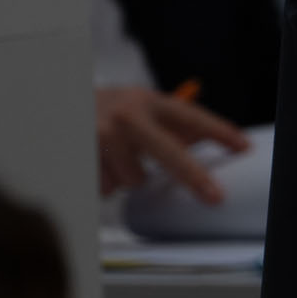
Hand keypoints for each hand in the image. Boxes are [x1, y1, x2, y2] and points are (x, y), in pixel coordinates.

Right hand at [94, 86, 248, 202]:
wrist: (53, 103)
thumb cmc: (103, 110)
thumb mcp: (137, 107)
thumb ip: (167, 125)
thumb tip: (199, 142)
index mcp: (147, 101)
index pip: (192, 117)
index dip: (220, 132)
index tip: (243, 146)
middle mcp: (127, 116)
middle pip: (170, 153)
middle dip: (194, 177)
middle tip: (215, 196)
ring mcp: (102, 136)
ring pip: (134, 179)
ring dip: (128, 176)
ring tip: (113, 158)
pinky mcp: (81, 157)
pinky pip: (107, 187)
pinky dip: (104, 182)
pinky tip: (95, 163)